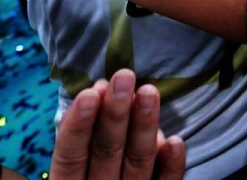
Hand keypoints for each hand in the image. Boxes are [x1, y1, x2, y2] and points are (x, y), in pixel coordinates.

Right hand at [49, 69, 185, 179]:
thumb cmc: (90, 169)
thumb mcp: (78, 155)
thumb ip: (87, 127)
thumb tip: (101, 88)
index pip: (70, 156)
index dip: (78, 126)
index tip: (90, 93)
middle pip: (106, 154)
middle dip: (115, 115)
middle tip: (124, 78)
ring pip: (137, 164)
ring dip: (144, 127)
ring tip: (149, 92)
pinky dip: (172, 165)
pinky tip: (176, 141)